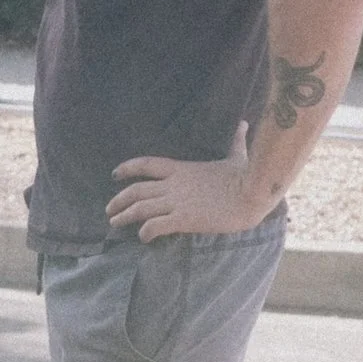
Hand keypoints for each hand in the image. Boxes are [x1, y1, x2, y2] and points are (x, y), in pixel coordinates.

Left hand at [106, 124, 271, 240]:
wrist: (253, 193)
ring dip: (124, 216)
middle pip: (135, 190)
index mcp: (182, 169)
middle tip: (109, 210)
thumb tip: (244, 124)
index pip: (146, 164)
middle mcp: (174, 185)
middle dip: (118, 200)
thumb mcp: (236, 156)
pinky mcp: (184, 219)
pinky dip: (145, 232)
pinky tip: (143, 238)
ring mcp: (177, 202)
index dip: (127, 169)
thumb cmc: (246, 176)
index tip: (114, 175)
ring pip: (140, 209)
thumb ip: (235, 142)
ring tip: (115, 224)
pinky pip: (156, 226)